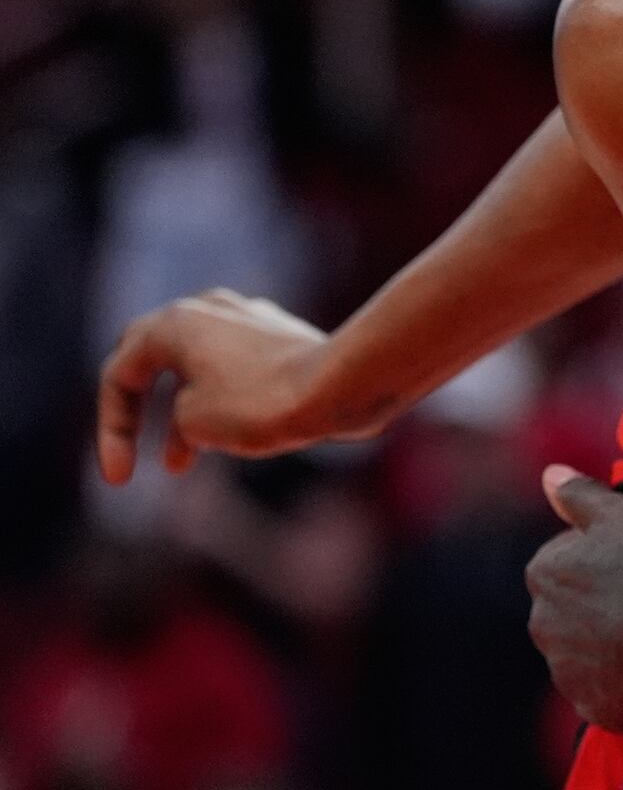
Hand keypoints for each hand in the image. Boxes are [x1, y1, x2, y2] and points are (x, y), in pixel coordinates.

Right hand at [97, 290, 337, 482]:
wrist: (344, 385)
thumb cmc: (263, 401)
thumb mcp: (193, 422)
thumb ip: (179, 415)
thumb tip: (203, 412)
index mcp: (174, 322)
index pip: (119, 375)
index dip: (111, 432)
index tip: (119, 482)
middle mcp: (208, 308)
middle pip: (152, 359)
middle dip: (140, 409)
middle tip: (132, 444)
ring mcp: (250, 318)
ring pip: (198, 367)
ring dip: (182, 414)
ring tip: (178, 464)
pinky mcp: (284, 336)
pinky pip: (236, 370)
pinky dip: (222, 402)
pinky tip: (228, 438)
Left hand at [525, 467, 622, 729]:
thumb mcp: (621, 512)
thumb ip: (579, 494)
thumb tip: (549, 475)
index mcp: (544, 574)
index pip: (563, 565)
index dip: (602, 563)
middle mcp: (543, 625)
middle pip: (569, 614)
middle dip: (597, 609)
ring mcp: (567, 672)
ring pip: (586, 657)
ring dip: (609, 649)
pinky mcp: (595, 707)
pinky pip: (607, 695)